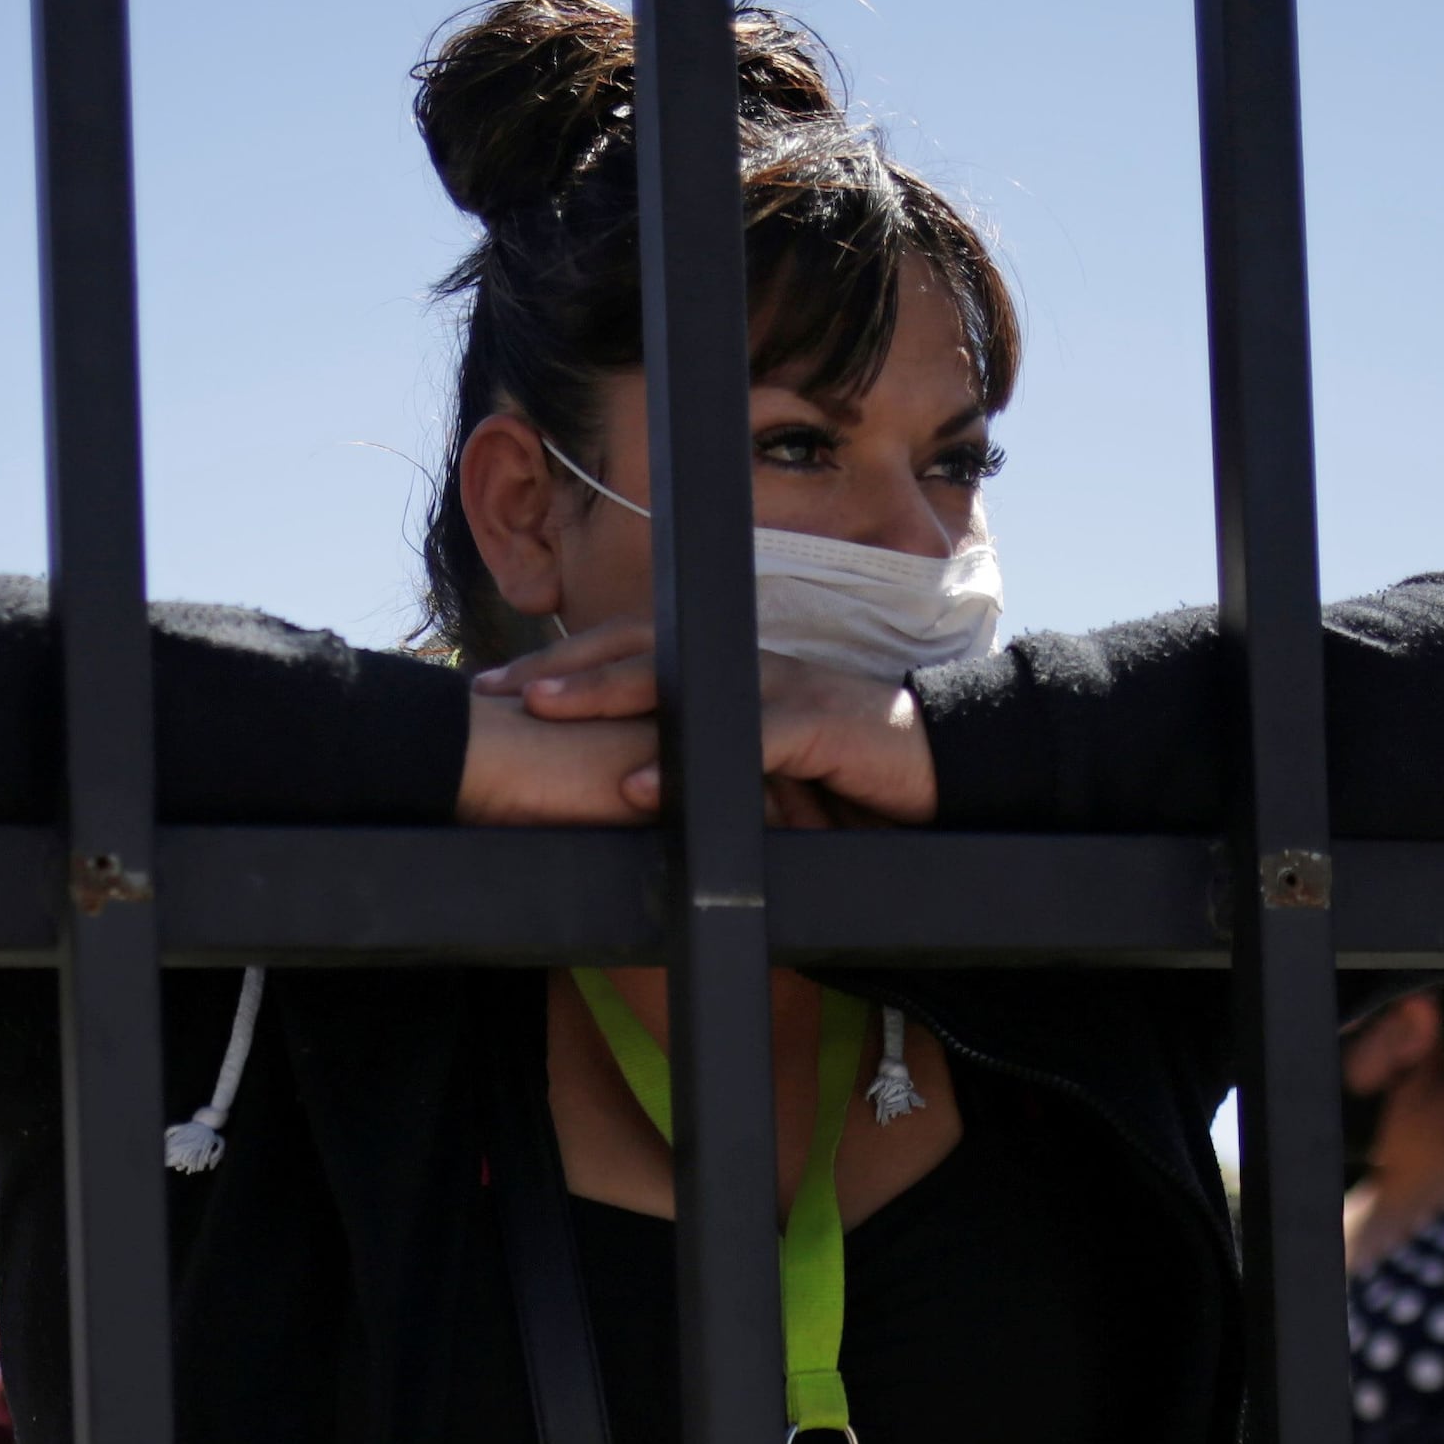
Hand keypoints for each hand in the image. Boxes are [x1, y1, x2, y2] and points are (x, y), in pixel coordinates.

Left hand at [465, 626, 938, 826]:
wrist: (948, 772)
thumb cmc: (853, 774)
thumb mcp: (766, 770)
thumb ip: (710, 767)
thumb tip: (634, 790)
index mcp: (732, 672)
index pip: (637, 652)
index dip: (569, 665)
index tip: (502, 686)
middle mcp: (748, 667)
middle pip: (642, 654)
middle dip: (562, 669)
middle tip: (494, 689)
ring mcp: (783, 692)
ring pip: (681, 685)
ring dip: (606, 697)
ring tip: (542, 712)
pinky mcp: (818, 730)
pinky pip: (741, 746)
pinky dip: (688, 765)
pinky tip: (638, 789)